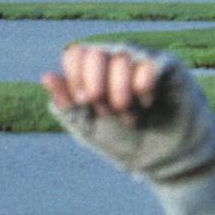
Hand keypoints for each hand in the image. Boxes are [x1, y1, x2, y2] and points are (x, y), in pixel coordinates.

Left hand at [44, 43, 214, 185]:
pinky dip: (142, 84)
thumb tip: (46, 76)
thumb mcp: (90, 129)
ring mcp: (143, 62)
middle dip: (97, 84)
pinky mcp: (168, 67)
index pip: (76, 54)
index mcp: (96, 74)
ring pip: (122, 55)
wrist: (168, 162)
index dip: (76, 76)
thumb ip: (68, 106)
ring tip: (130, 114)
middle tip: (108, 110)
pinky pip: (148, 62)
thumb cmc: (128, 144)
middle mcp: (118, 62)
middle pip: (96, 52)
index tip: (84, 102)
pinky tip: (146, 102)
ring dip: (120, 90)